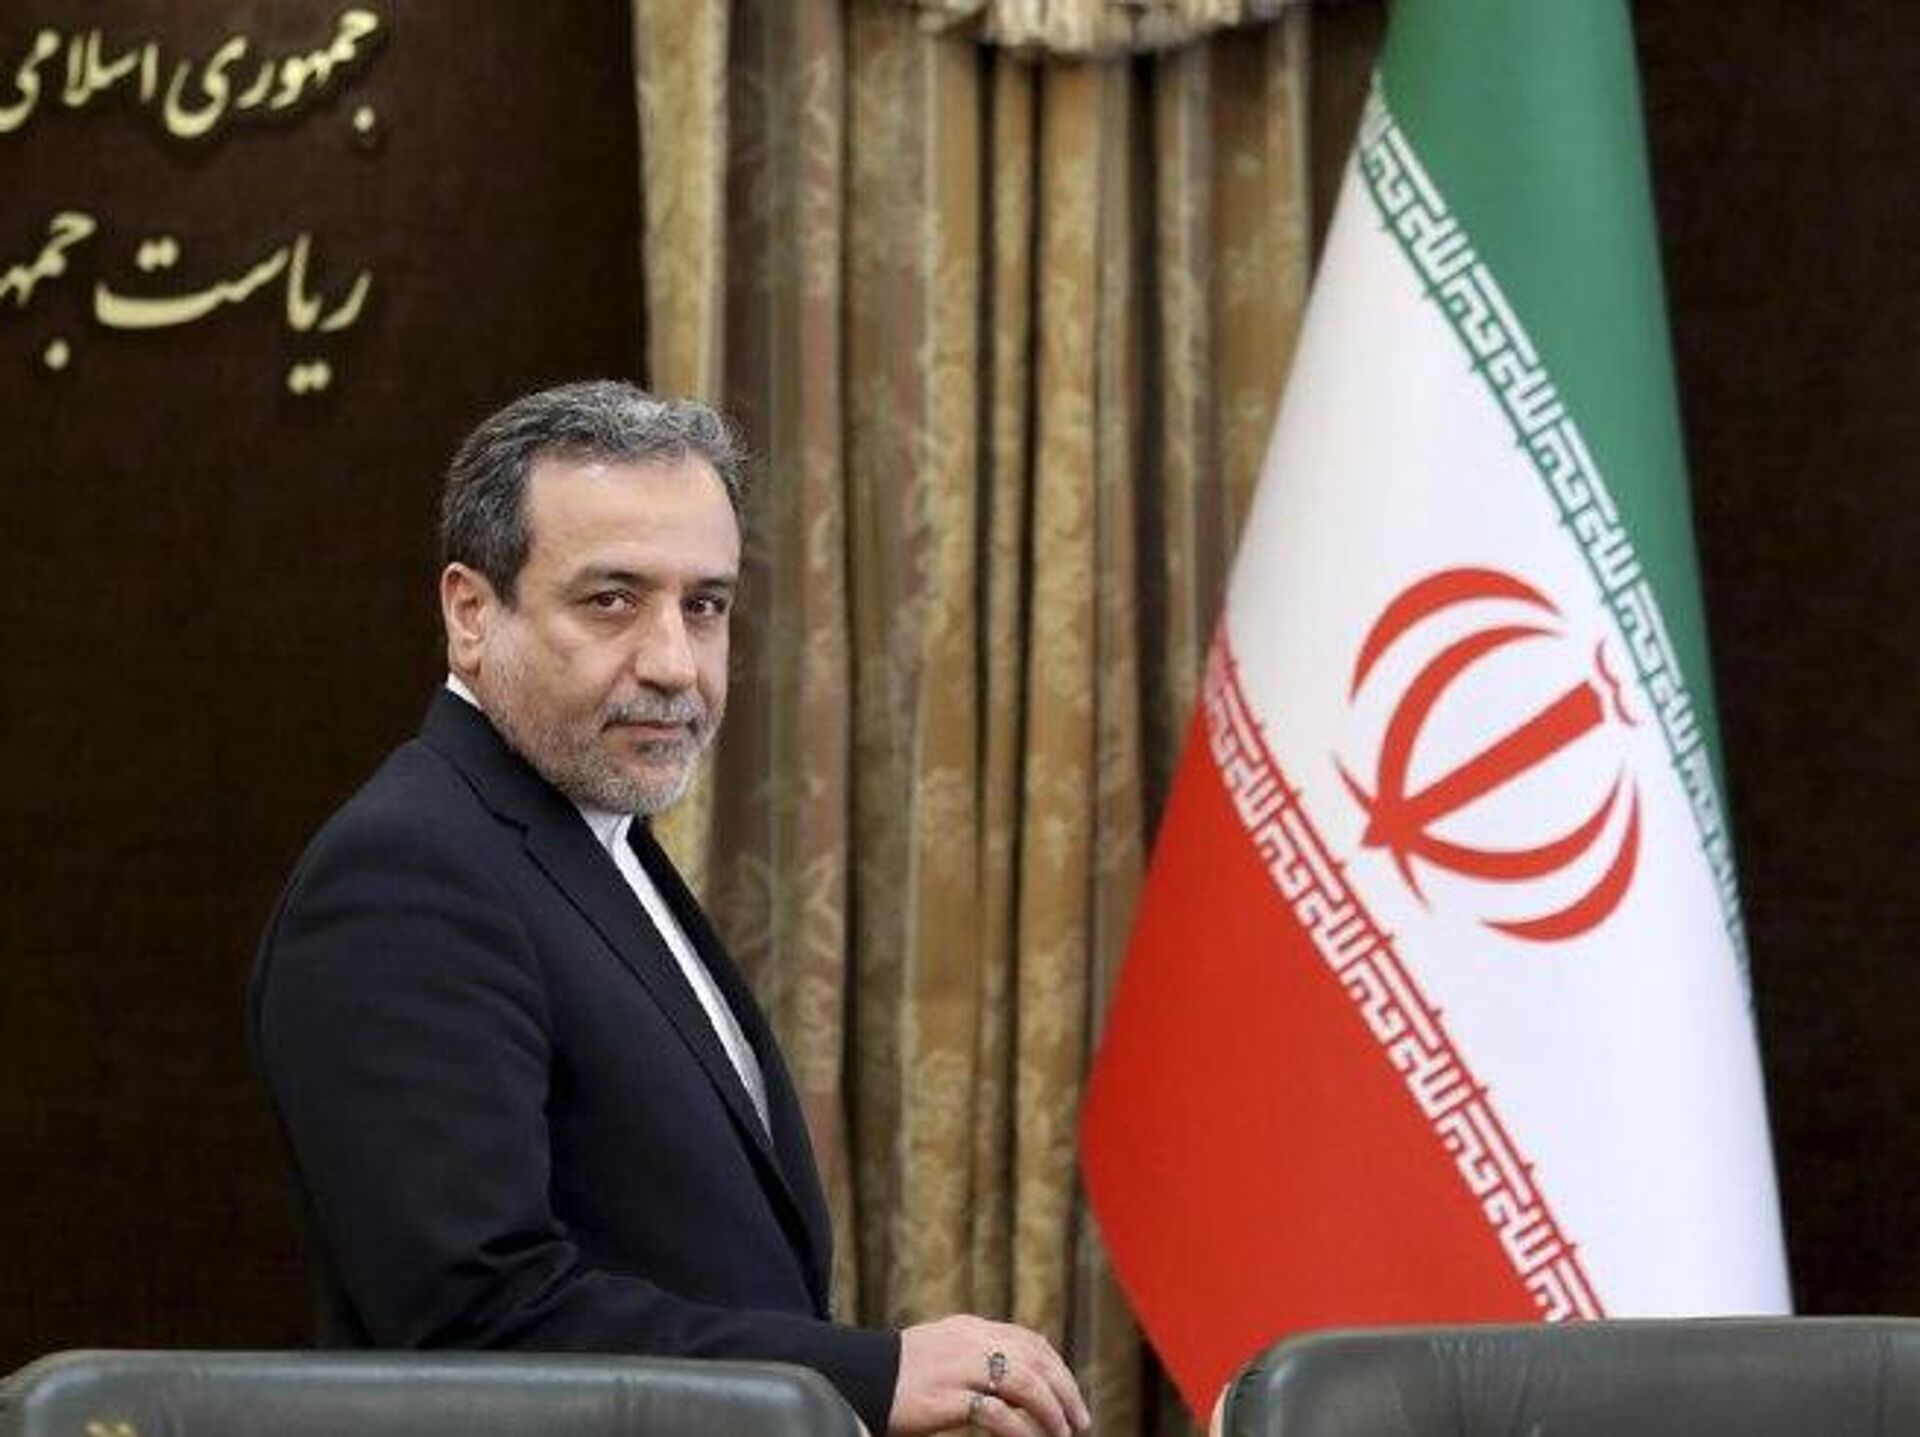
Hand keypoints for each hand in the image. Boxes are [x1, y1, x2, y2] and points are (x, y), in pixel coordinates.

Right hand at [888, 1314, 1091, 1436]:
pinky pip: (997, 1413)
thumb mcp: (941, 1350)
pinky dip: (1021, 1430)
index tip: (1069, 1392)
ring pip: (1024, 1381)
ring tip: (1063, 1433)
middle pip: (1034, 1358)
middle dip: (1064, 1389)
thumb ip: (975, 1354)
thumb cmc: (897, 1374)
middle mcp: (970, 1341)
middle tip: (1079, 1420)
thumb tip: (1015, 1376)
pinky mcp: (946, 1398)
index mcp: (969, 1328)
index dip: (1056, 1366)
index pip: (1028, 1339)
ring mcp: (959, 1367)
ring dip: (1050, 1409)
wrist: (856, 1378)